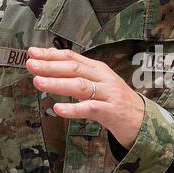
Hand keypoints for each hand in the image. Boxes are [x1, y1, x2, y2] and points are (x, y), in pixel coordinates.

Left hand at [26, 47, 145, 149]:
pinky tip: (58, 109)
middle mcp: (103, 78)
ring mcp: (108, 94)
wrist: (143, 120)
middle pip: (74, 69)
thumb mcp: (97, 85)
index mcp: (97, 69)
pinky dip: (73, 109)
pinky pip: (90, 109)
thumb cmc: (114, 102)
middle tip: (30, 64)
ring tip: (38, 82)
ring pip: (80, 86)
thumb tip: (50, 68)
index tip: (32, 52)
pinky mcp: (112, 112)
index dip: (52, 54)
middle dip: (50, 66)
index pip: (72, 58)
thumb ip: (77, 77)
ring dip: (57, 83)